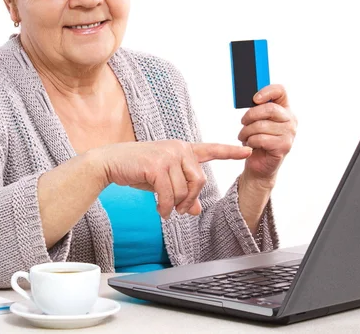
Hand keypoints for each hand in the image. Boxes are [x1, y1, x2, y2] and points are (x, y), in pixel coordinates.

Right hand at [91, 140, 251, 218]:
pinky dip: (165, 208)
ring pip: (184, 190)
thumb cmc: (137, 170)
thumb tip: (196, 210)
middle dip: (190, 200)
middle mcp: (178, 148)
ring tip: (165, 209)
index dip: (231, 151)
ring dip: (175, 206)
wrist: (111, 162)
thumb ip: (182, 191)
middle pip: (199, 180)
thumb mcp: (163, 181)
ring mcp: (168, 155)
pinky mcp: (156, 165)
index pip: (211, 150)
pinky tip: (159, 211)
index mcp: (182, 149)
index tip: (248, 151)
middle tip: (180, 210)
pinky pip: (169, 194)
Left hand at [238, 84, 296, 187]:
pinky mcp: (284, 146)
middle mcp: (291, 120)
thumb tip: (251, 99)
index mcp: (284, 109)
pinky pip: (261, 139)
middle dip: (250, 115)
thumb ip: (257, 108)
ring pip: (261, 125)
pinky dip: (251, 141)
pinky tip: (250, 145)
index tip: (254, 99)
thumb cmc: (258, 139)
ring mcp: (289, 134)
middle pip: (269, 109)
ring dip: (246, 132)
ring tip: (244, 137)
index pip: (280, 91)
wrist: (259, 164)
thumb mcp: (257, 121)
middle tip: (243, 123)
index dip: (266, 91)